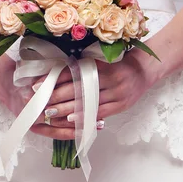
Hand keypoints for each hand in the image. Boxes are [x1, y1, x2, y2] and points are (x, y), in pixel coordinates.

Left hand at [28, 49, 155, 139]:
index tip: (38, 85)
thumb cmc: (118, 64)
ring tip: (50, 113)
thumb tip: (55, 74)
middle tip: (40, 102)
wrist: (144, 70)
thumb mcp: (101, 60)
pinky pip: (99, 112)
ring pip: (87, 102)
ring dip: (66, 109)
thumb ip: (83, 67)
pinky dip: (84, 116)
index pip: (73, 71)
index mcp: (101, 64)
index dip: (54, 79)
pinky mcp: (121, 105)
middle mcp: (109, 77)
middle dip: (56, 96)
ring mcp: (116, 92)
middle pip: (78, 88)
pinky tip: (70, 120)